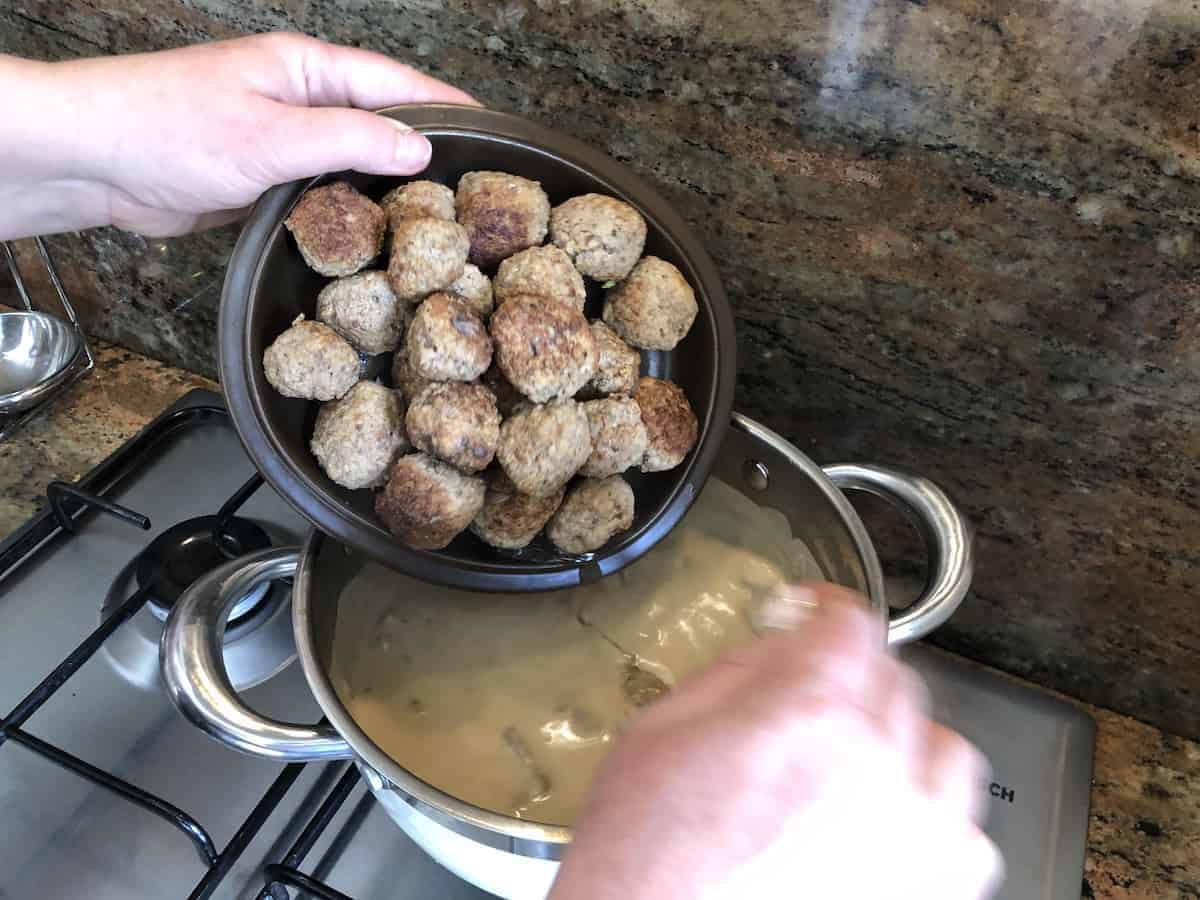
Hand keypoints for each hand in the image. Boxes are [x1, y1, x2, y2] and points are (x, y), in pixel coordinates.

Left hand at [0, 33, 475, 239]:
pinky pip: (322, 192)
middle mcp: (301, 98)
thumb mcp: (274, 134)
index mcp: (309, 68)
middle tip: (470, 194)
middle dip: (423, 153)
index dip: (446, 108)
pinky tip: (373, 237)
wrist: (94, 161)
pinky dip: (347, 211)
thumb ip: (351, 139)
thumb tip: (419, 146)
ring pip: (352, 162)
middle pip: (380, 122)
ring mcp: (283, 138)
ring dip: (384, 188)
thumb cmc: (170, 129)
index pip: (397, 82)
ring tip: (435, 223)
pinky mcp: (265, 177)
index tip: (492, 134)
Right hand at [551, 584, 1001, 899]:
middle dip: (852, 672)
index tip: (816, 613)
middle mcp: (877, 766)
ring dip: (903, 740)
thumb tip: (784, 645)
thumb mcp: (665, 725)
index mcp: (810, 711)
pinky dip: (930, 817)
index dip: (826, 607)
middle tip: (816, 688)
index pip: (851, 622)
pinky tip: (889, 819)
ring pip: (943, 748)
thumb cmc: (647, 855)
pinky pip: (963, 832)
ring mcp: (911, 835)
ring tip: (860, 757)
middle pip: (896, 678)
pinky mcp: (927, 888)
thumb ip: (741, 671)